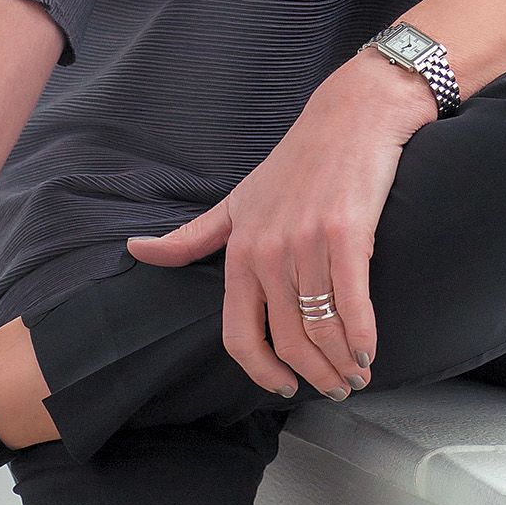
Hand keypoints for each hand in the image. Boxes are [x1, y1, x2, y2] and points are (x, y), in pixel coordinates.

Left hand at [125, 54, 433, 397]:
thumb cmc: (297, 160)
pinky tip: (369, 351)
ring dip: (341, 363)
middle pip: (288, 340)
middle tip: (335, 388)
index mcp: (240, 251)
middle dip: (314, 375)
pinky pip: (352, 303)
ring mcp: (307, 244)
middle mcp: (268, 252)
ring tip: (356, 374)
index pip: (239, 334)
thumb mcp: (238, 200)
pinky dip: (362, 336)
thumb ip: (192, 236)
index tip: (283, 386)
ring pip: (322, 328)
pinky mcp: (348, 235)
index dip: (262, 372)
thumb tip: (136, 250)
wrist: (352, 116)